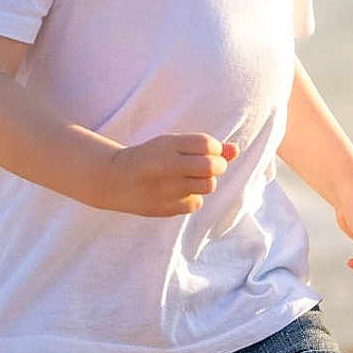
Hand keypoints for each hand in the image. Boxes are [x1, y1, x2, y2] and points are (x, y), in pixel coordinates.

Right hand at [105, 133, 236, 216]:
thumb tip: (236, 150)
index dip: (213, 148)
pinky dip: (192, 197)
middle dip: (217, 166)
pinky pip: (196, 203)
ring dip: (205, 182)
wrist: (116, 180)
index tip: (205, 151)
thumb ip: (206, 147)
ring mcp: (166, 188)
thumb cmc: (153, 158)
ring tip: (190, 179)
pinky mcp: (165, 207)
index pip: (207, 144)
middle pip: (212, 167)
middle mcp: (167, 165)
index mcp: (167, 144)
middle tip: (207, 166)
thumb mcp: (174, 145)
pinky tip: (178, 192)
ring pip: (208, 186)